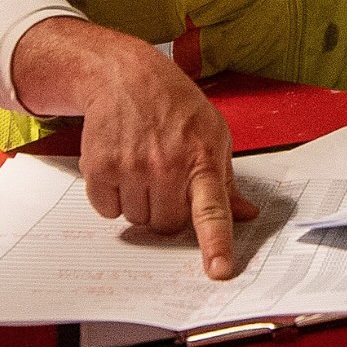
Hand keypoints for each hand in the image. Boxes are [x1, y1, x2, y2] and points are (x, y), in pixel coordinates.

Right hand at [10, 18, 258, 275]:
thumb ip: (225, 180)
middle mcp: (167, 164)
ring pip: (137, 220)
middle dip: (167, 211)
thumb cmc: (175, 105)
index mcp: (202, 158)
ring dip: (139, 204)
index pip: (212, 210)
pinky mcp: (100, 167)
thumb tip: (246, 215)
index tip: (219, 270)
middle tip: (165, 181)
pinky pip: (107, 210)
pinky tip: (120, 168)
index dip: (215, 244)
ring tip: (142, 168)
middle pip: (167, 226)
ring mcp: (132, 167)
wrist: (126, 76)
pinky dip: (112, 197)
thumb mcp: (212, 133)